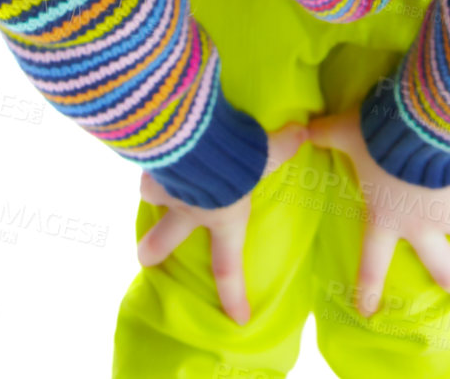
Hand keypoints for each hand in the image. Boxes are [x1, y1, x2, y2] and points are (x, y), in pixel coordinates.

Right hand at [135, 120, 307, 325]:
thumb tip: (304, 130)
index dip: (234, 295)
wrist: (193, 137)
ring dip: (154, 187)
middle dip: (153, 251)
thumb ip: (283, 144)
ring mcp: (166, 188)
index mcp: (222, 217)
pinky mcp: (150, 162)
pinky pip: (149, 158)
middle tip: (145, 258)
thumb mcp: (265, 152)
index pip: (228, 267)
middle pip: (164, 240)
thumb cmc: (234, 158)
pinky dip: (153, 150)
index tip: (238, 319)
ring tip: (159, 173)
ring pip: (152, 194)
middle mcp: (189, 209)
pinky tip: (157, 137)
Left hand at [306, 104, 449, 316]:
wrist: (421, 123)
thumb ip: (324, 133)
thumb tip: (301, 128)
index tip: (367, 311)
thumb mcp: (346, 132)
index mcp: (384, 217)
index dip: (368, 290)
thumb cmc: (378, 134)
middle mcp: (421, 226)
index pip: (372, 264)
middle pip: (444, 272)